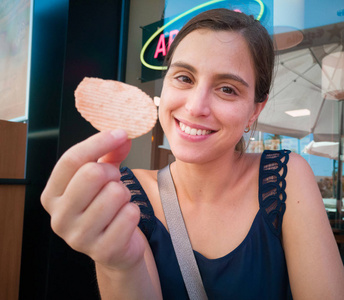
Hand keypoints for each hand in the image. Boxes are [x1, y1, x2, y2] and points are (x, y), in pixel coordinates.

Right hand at [41, 129, 144, 270]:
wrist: (114, 247)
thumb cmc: (104, 208)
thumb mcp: (100, 179)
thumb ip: (109, 154)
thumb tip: (122, 136)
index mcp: (52, 195)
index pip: (71, 159)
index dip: (99, 142)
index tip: (121, 133)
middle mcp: (59, 218)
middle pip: (92, 174)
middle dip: (113, 173)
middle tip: (115, 182)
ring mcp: (78, 237)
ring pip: (115, 193)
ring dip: (125, 194)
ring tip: (119, 204)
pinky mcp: (102, 250)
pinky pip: (129, 214)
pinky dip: (134, 212)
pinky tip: (125, 220)